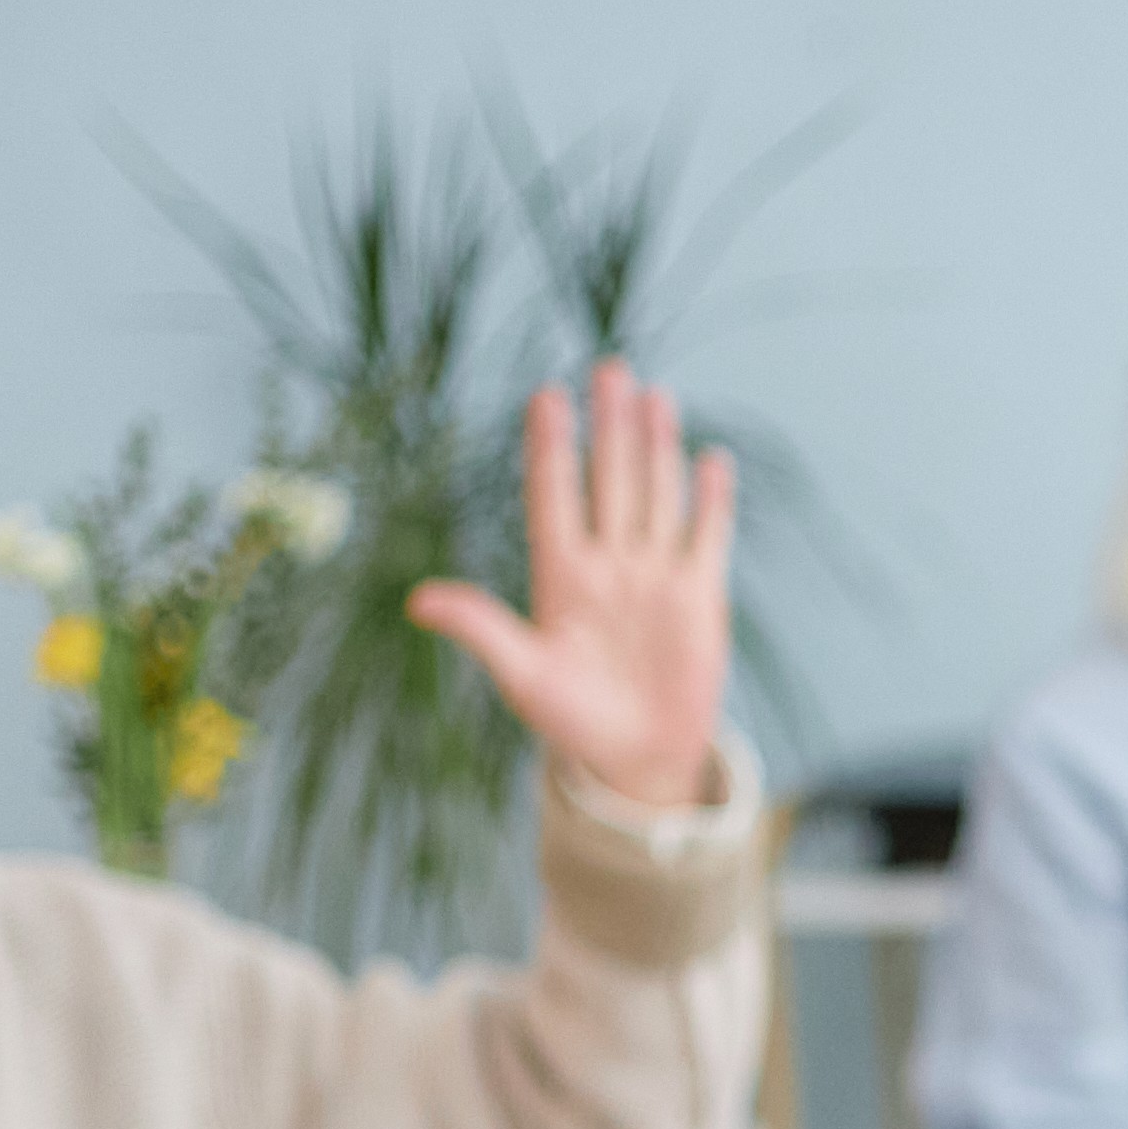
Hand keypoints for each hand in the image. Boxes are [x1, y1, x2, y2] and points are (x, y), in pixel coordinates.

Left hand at [408, 361, 734, 810]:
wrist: (636, 759)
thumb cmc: (571, 721)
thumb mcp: (522, 675)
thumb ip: (480, 629)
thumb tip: (417, 601)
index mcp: (560, 575)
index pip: (553, 495)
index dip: (552, 448)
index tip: (546, 398)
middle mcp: (608, 563)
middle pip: (610, 480)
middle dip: (610, 426)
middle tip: (609, 368)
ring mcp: (655, 575)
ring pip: (656, 496)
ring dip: (656, 447)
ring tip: (654, 396)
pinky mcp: (698, 596)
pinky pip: (706, 537)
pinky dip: (711, 501)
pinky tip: (710, 461)